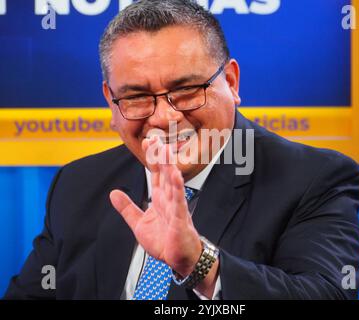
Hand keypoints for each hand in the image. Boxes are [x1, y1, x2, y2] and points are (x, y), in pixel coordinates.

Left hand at [110, 137, 201, 276]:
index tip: (147, 142)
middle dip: (159, 156)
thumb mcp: (139, 223)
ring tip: (164, 150)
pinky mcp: (180, 218)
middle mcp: (168, 199)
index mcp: (160, 199)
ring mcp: (176, 207)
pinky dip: (177, 187)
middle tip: (154, 139)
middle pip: (164, 174)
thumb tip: (113, 193)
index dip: (152, 158)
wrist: (178, 259)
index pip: (156, 174)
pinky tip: (175, 175)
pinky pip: (179, 201)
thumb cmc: (164, 241)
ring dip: (168, 166)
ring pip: (172, 182)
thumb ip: (127, 208)